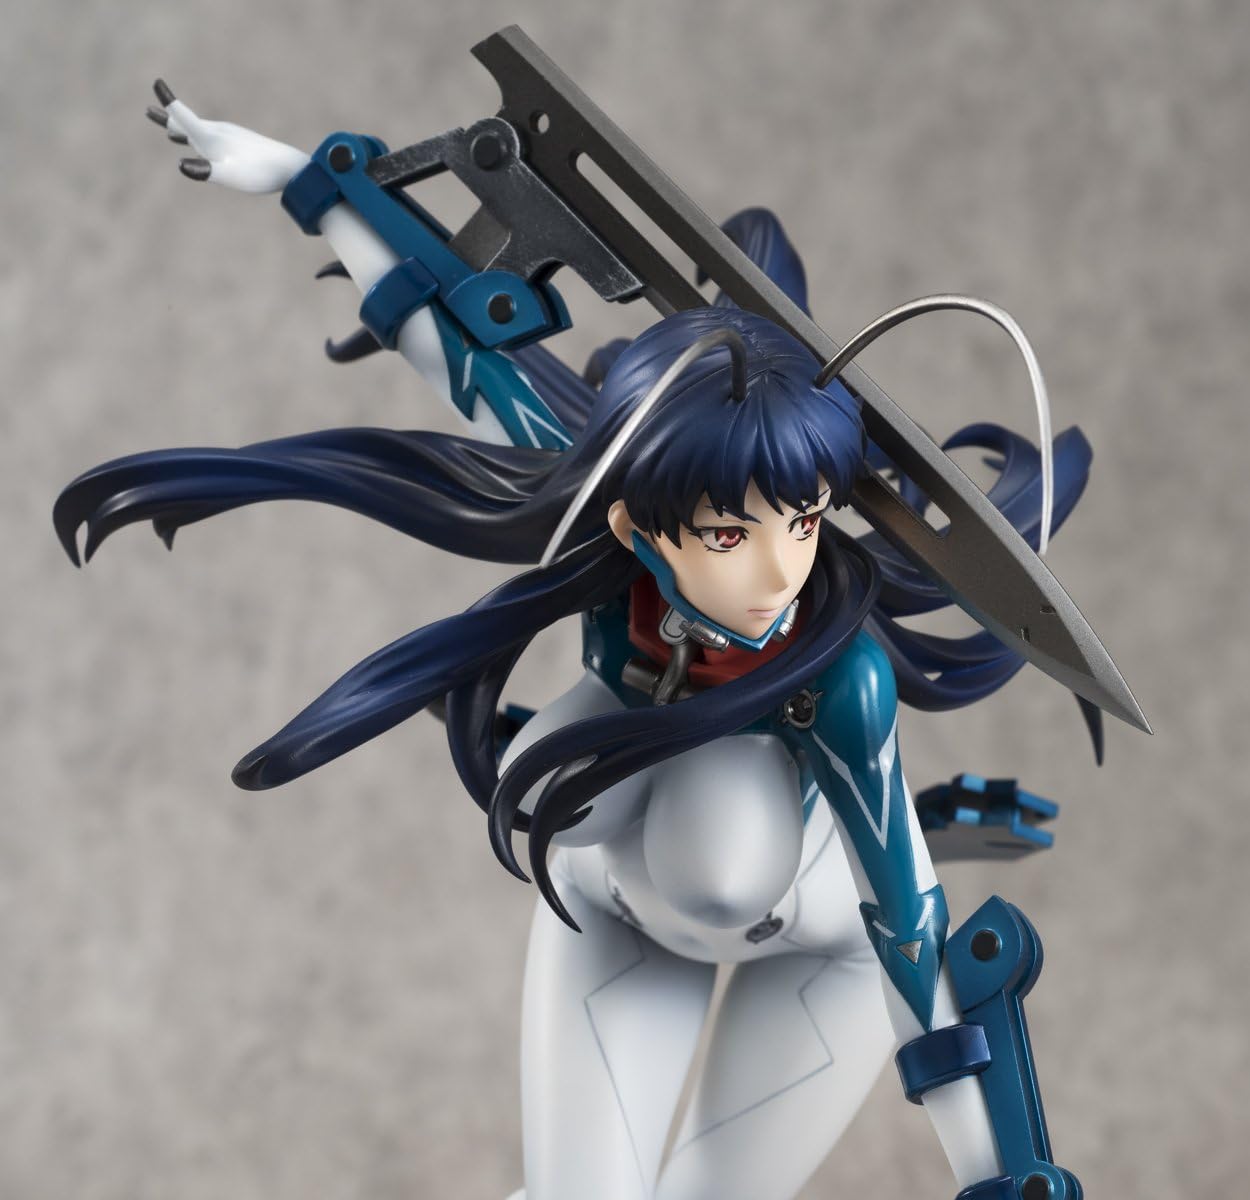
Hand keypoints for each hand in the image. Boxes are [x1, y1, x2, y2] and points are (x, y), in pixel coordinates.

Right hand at [145, 79, 308, 193]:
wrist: (292, 168)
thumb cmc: (260, 173)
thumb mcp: (230, 175)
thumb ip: (205, 170)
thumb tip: (182, 165)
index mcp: (212, 137)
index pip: (184, 117)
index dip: (169, 102)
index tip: (157, 82)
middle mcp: (218, 133)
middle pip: (187, 122)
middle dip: (167, 117)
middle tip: (149, 110)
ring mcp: (229, 138)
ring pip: (199, 131)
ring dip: (181, 128)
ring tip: (169, 129)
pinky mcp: (239, 146)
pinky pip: (212, 139)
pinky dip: (199, 139)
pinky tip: (203, 147)